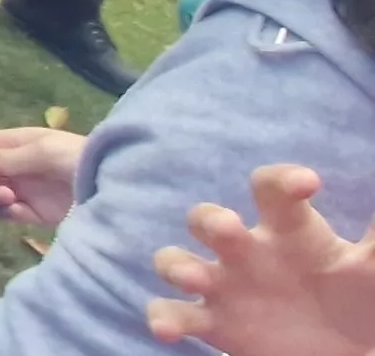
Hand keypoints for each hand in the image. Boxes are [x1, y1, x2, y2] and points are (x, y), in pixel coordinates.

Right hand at [0, 125, 88, 226]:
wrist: (113, 187)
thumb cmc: (75, 157)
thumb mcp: (39, 150)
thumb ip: (0, 155)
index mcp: (11, 143)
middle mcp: (11, 165)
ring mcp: (21, 189)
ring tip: (4, 195)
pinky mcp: (32, 212)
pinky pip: (6, 213)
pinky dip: (4, 212)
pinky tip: (13, 208)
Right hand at [148, 165, 374, 355]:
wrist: (339, 350)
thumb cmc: (357, 299)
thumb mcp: (374, 270)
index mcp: (290, 232)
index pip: (272, 190)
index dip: (282, 179)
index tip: (308, 183)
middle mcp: (248, 251)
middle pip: (209, 219)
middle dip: (209, 219)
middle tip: (227, 227)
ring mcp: (224, 286)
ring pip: (177, 260)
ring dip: (178, 265)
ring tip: (195, 280)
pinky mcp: (211, 322)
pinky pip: (174, 313)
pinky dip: (164, 317)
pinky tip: (167, 331)